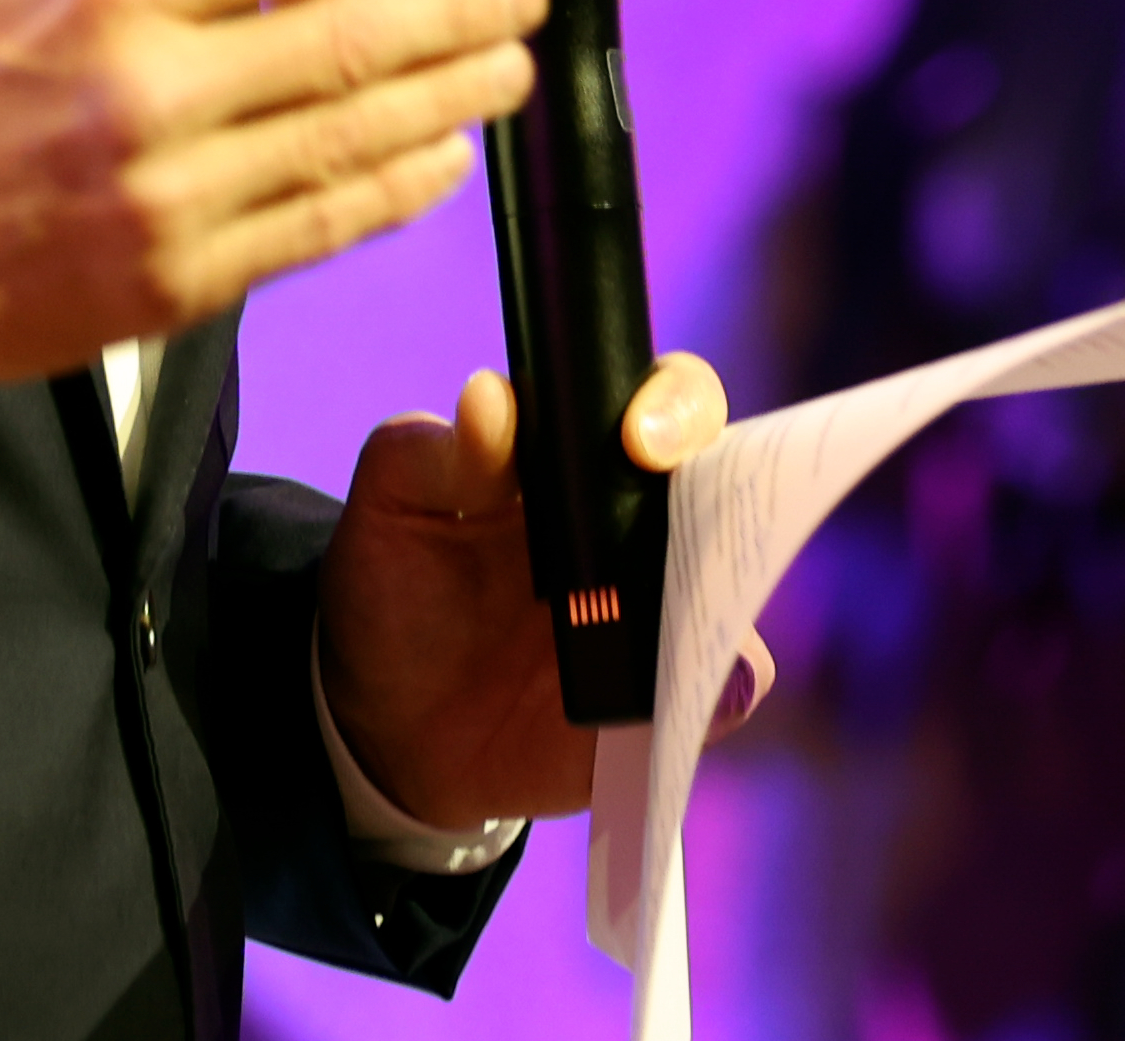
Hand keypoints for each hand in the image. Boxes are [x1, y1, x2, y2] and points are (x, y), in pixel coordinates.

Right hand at [0, 0, 548, 398]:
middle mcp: (145, 93)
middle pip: (354, 39)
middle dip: (461, 7)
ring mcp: (162, 199)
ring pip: (349, 139)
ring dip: (449, 97)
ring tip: (512, 65)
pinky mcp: (161, 286)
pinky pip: (310, 235)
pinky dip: (387, 195)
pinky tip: (435, 163)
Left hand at [318, 357, 775, 825]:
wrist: (386, 724)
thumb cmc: (397, 590)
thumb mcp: (392, 508)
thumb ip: (435, 453)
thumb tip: (491, 400)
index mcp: (585, 457)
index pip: (662, 400)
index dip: (672, 405)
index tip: (640, 437)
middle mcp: (643, 525)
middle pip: (730, 479)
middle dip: (736, 484)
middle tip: (681, 524)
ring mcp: (663, 610)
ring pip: (738, 582)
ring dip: (724, 593)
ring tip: (673, 617)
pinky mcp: (668, 697)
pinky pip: (727, 687)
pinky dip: (720, 690)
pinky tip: (686, 696)